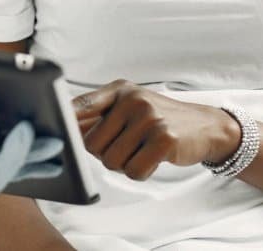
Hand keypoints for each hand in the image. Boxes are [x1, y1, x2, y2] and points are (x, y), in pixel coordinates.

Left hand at [73, 80, 239, 180]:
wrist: (206, 126)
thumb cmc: (159, 120)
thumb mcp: (129, 106)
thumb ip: (98, 115)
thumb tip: (62, 131)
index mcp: (118, 90)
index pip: (79, 106)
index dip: (64, 126)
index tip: (56, 138)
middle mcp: (131, 99)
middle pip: (90, 144)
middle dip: (104, 154)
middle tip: (125, 148)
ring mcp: (149, 117)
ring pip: (111, 161)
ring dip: (124, 165)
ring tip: (142, 151)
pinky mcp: (164, 138)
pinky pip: (134, 171)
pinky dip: (141, 173)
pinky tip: (153, 159)